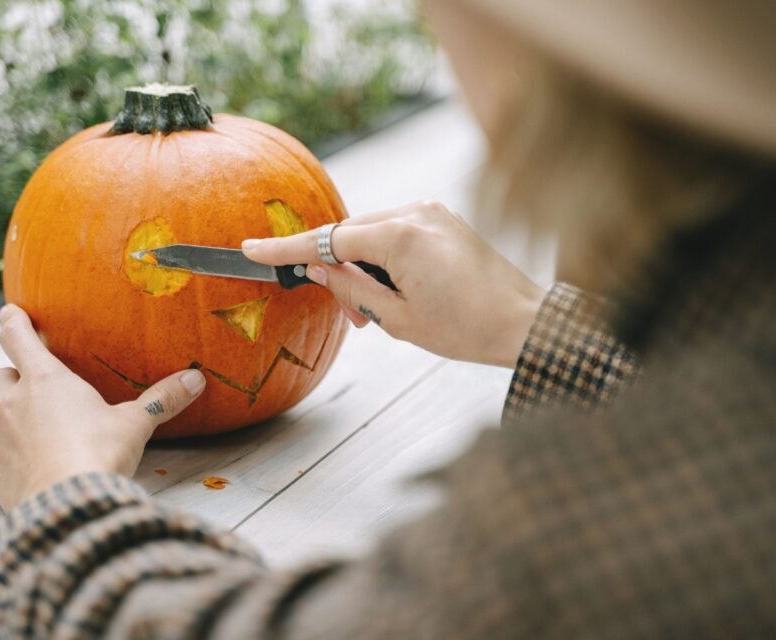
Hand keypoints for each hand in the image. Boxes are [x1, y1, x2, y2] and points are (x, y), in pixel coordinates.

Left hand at [0, 304, 205, 510]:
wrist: (67, 503)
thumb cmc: (99, 453)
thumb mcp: (136, 423)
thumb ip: (162, 400)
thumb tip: (196, 379)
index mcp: (45, 380)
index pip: (18, 339)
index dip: (13, 322)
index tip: (10, 312)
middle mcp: (13, 403)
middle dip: (12, 375)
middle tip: (29, 380)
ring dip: (0, 413)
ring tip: (19, 421)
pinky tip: (16, 465)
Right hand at [242, 200, 544, 367]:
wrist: (524, 322)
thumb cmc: (466, 328)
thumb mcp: (397, 319)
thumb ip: (351, 288)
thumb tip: (318, 268)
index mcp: (401, 236)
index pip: (329, 238)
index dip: (287, 249)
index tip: (251, 249)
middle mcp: (416, 212)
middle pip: (351, 234)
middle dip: (340, 270)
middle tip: (352, 316)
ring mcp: (432, 211)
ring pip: (373, 233)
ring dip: (364, 266)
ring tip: (378, 310)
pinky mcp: (444, 218)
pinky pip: (397, 231)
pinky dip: (386, 257)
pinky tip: (397, 289)